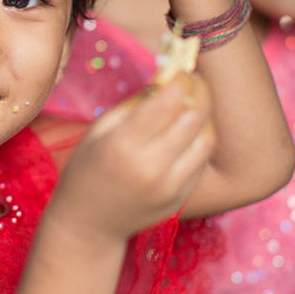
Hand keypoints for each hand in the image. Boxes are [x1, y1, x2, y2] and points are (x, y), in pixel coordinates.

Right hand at [49, 71, 214, 239]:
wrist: (88, 225)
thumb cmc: (87, 169)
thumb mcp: (100, 130)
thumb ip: (134, 103)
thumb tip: (166, 77)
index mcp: (124, 146)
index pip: (168, 102)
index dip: (180, 79)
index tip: (180, 68)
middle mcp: (152, 168)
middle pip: (194, 117)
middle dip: (199, 90)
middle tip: (194, 79)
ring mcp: (170, 187)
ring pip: (207, 139)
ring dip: (205, 115)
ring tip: (194, 103)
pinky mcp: (181, 198)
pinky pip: (203, 161)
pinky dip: (201, 139)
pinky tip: (189, 129)